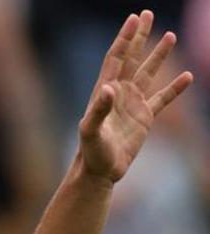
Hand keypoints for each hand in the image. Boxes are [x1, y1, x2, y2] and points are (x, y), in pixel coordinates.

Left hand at [78, 10, 193, 183]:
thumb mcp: (91, 131)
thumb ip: (99, 110)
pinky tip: (187, 76)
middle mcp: (119, 93)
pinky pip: (162, 99)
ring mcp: (132, 104)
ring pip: (148, 73)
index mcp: (105, 91)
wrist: (99, 171)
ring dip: (158, 55)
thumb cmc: (91, 152)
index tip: (135, 19)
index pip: (116, 58)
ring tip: (170, 35)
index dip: (125, 38)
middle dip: (139, 37)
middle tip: (147, 14)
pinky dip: (175, 88)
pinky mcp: (144, 117)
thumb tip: (108, 89)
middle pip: (131, 58)